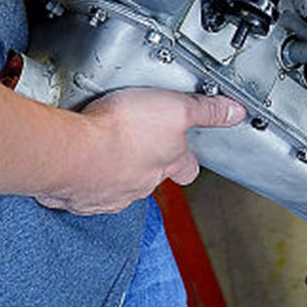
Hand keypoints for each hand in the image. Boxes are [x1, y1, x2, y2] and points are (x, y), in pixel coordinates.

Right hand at [38, 88, 244, 214]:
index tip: (184, 151)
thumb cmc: (121, 130)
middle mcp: (140, 185)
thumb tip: (235, 112)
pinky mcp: (78, 197)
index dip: (186, 159)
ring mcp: (108, 194)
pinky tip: (77, 164)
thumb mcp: (177, 109)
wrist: (71, 153)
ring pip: (117, 186)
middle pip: (151, 178)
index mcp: (165, 164)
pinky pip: (83, 192)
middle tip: (138, 145)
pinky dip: (82, 180)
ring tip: (104, 149)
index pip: (187, 168)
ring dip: (113, 171)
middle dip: (147, 165)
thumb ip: (206, 111)